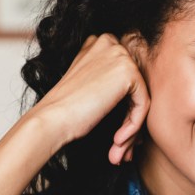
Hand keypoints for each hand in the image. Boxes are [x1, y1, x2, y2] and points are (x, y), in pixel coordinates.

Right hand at [30, 33, 149, 163]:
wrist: (51, 119)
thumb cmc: (65, 110)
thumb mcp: (89, 85)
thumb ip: (111, 82)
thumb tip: (137, 104)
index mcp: (99, 43)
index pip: (127, 77)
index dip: (125, 108)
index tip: (117, 135)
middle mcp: (110, 44)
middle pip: (135, 88)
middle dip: (130, 121)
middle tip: (121, 147)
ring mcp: (119, 55)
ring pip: (141, 98)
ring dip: (132, 128)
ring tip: (119, 151)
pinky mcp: (128, 71)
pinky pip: (143, 104)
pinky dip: (134, 126)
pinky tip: (117, 142)